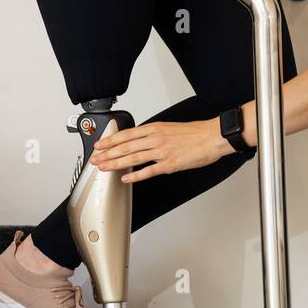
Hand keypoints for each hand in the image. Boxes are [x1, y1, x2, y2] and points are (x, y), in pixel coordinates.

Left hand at [90, 119, 235, 183]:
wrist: (211, 137)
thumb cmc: (195, 134)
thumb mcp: (170, 128)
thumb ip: (154, 135)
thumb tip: (142, 141)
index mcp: (154, 128)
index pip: (126, 134)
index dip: (110, 140)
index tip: (99, 145)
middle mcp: (155, 139)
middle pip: (125, 146)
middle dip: (107, 153)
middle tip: (95, 159)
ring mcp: (161, 152)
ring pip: (133, 158)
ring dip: (116, 163)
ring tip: (104, 168)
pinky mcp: (169, 165)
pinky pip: (148, 171)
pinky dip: (135, 176)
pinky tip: (125, 179)